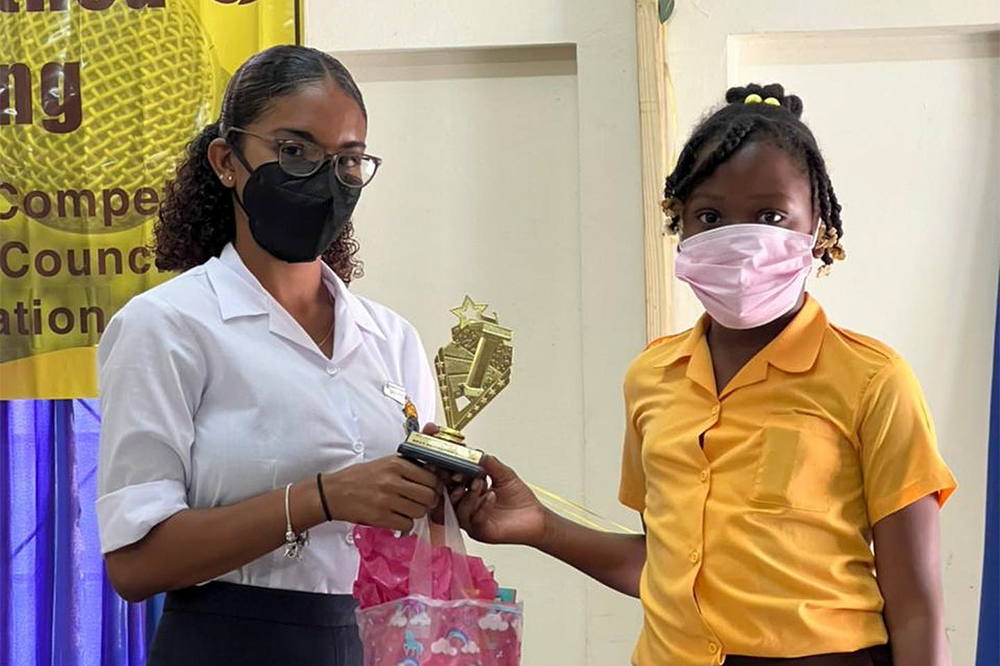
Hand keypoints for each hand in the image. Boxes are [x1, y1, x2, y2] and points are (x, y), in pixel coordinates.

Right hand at [322, 456, 439, 531]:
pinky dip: (405, 524)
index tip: (431, 490)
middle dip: (428, 502)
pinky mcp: (380, 517)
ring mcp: (387, 499)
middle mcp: (393, 480)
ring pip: (420, 511)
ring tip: (406, 510)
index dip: (434, 487)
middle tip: (421, 502)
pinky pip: (407, 524)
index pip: (430, 478)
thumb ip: (407, 468)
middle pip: (428, 496)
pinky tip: (396, 518)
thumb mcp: (384, 464)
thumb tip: (433, 475)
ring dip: (416, 513)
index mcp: (396, 464)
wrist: (333, 493)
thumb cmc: (359, 478)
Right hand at [453, 456, 547, 546]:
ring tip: (480, 484)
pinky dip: (482, 506)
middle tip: (461, 476)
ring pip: (459, 511)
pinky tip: (491, 497)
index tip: (453, 465)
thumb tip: (478, 454)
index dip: (451, 475)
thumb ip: (491, 464)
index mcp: (472, 493)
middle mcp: (470, 507)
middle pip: (450, 499)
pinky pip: (474, 520)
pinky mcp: (481, 531)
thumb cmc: (521, 501)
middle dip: (453, 486)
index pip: (453, 484)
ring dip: (469, 496)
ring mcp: (474, 521)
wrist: (536, 518)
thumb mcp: (505, 475)